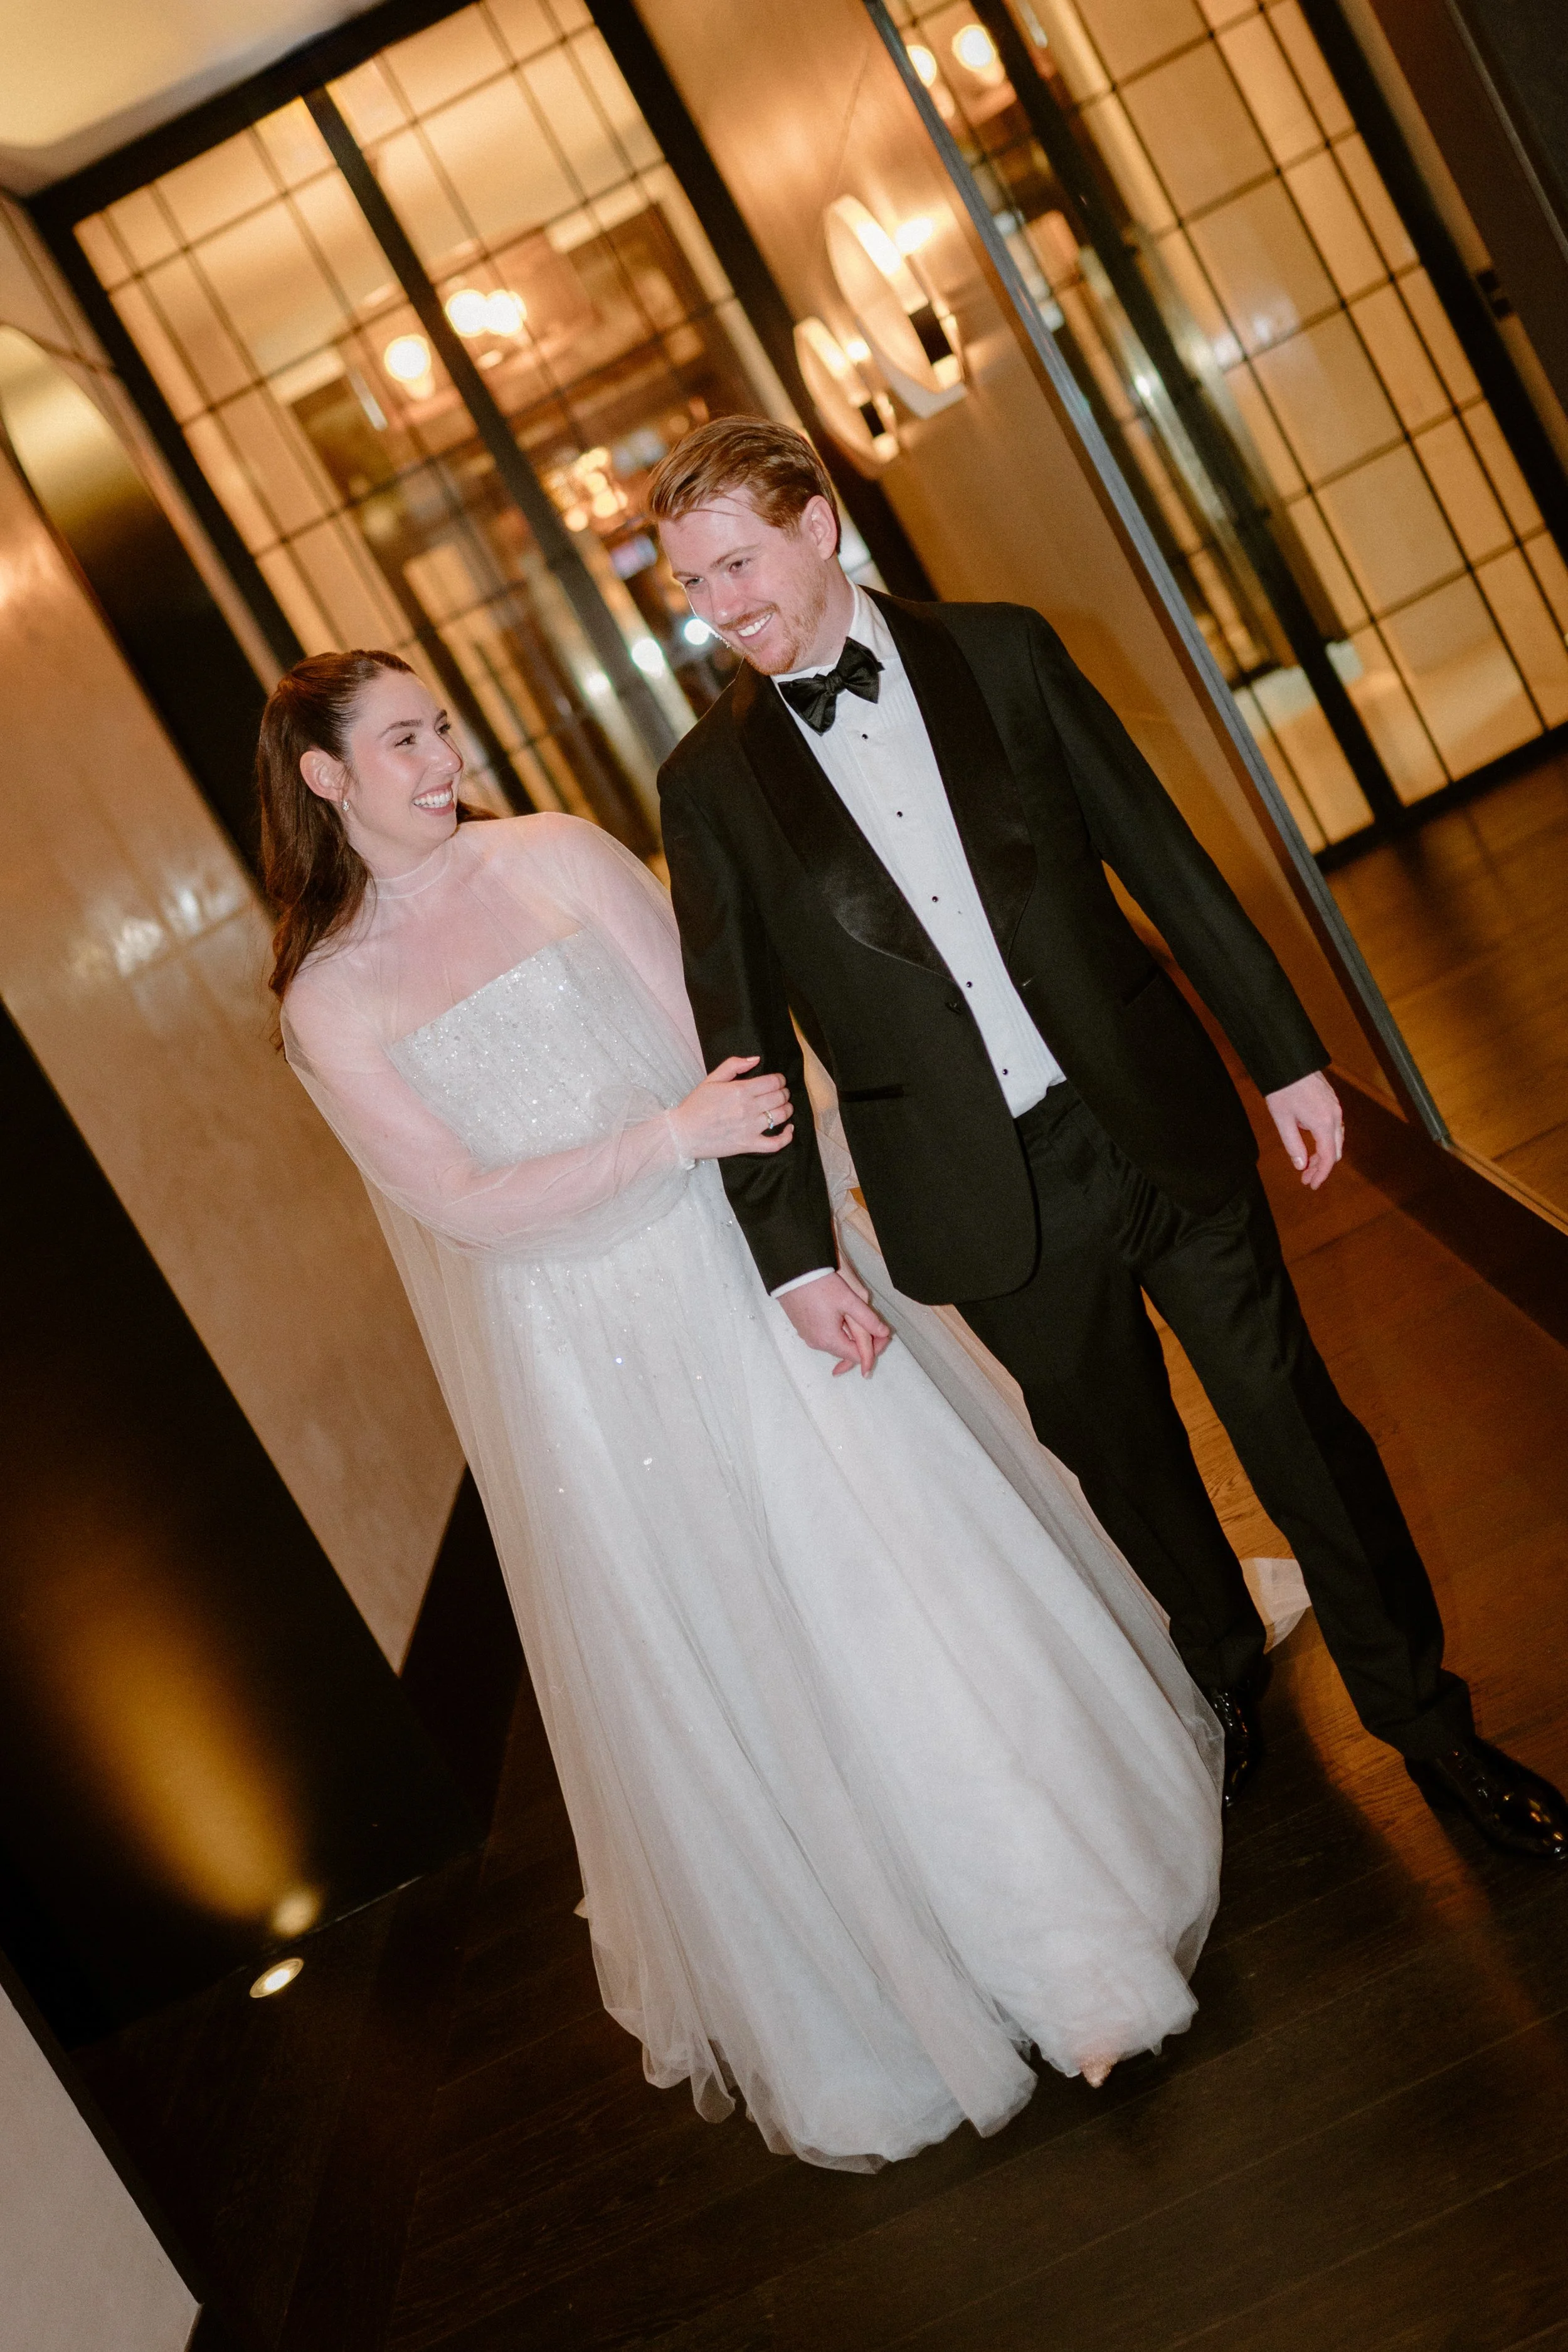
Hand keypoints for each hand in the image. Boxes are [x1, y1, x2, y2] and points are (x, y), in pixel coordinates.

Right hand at [670, 1055, 792, 1160]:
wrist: (683, 1133)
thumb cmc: (696, 1106)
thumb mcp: (711, 1079)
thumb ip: (733, 1065)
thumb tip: (755, 1059)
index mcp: (740, 1090)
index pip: (773, 1082)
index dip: (779, 1079)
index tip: (777, 1081)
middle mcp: (748, 1109)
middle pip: (780, 1097)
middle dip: (784, 1092)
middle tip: (780, 1093)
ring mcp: (750, 1128)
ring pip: (781, 1116)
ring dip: (787, 1109)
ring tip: (784, 1107)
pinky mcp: (748, 1145)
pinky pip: (775, 1143)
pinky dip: (787, 1136)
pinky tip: (789, 1129)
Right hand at [778, 1267, 891, 1377]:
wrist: (791, 1272)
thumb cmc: (818, 1284)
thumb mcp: (849, 1300)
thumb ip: (868, 1319)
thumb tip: (884, 1332)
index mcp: (829, 1340)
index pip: (856, 1356)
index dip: (873, 1350)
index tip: (883, 1339)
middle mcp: (816, 1343)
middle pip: (845, 1351)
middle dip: (862, 1344)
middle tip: (877, 1332)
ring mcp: (807, 1335)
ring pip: (834, 1343)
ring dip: (849, 1337)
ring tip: (861, 1323)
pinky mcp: (802, 1327)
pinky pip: (823, 1336)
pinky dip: (835, 1332)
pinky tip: (842, 1318)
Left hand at [1265, 1070, 1343, 1189]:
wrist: (1289, 1062)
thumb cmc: (1283, 1089)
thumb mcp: (1283, 1121)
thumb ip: (1293, 1146)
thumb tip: (1301, 1166)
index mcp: (1323, 1123)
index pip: (1328, 1158)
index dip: (1321, 1175)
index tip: (1311, 1185)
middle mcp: (1335, 1116)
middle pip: (1335, 1151)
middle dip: (1321, 1167)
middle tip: (1306, 1177)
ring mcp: (1335, 1108)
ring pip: (1335, 1139)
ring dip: (1323, 1154)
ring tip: (1307, 1164)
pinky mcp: (1332, 1102)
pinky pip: (1334, 1127)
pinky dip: (1325, 1140)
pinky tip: (1311, 1143)